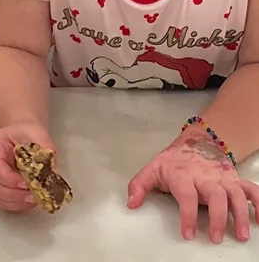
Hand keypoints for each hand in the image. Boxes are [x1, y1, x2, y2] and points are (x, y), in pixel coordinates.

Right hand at [0, 122, 56, 212]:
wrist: (21, 136)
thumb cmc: (26, 134)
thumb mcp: (36, 133)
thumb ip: (44, 147)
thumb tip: (52, 168)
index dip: (11, 180)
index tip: (28, 183)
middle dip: (15, 195)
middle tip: (35, 195)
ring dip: (16, 202)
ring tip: (34, 198)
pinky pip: (2, 203)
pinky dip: (16, 205)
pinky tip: (29, 200)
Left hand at [128, 128, 258, 243]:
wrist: (198, 140)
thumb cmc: (174, 161)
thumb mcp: (153, 168)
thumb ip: (139, 185)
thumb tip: (131, 204)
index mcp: (184, 176)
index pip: (186, 195)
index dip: (187, 215)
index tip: (188, 234)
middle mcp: (206, 177)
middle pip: (215, 196)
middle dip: (217, 218)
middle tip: (215, 238)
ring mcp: (223, 178)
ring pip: (236, 194)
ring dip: (241, 214)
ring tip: (242, 235)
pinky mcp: (236, 180)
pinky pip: (252, 190)